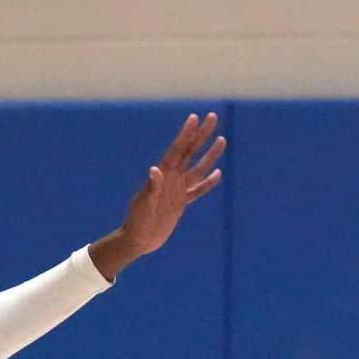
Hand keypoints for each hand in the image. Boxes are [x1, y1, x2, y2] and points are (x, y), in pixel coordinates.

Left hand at [88, 113, 226, 281]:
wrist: (139, 239)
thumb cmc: (137, 221)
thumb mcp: (143, 204)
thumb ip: (151, 187)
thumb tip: (155, 170)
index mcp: (163, 175)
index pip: (177, 150)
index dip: (186, 134)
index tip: (194, 118)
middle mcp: (172, 178)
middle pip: (190, 152)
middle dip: (201, 135)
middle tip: (212, 118)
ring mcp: (178, 190)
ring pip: (198, 168)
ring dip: (209, 155)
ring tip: (221, 140)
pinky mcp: (181, 203)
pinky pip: (198, 190)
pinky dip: (208, 183)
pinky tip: (218, 174)